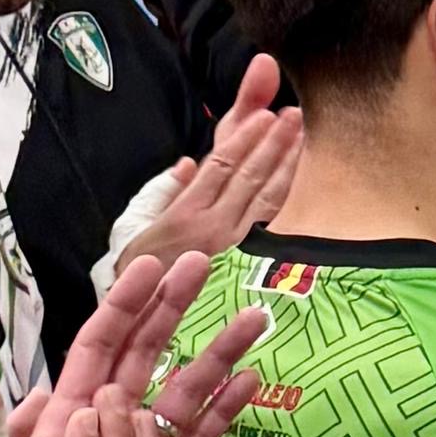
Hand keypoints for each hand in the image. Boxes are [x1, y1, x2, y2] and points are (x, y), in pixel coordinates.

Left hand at [60, 245, 270, 436]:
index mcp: (65, 419)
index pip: (99, 347)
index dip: (124, 304)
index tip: (151, 264)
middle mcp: (107, 423)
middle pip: (144, 353)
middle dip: (172, 306)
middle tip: (201, 262)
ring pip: (183, 393)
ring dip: (218, 353)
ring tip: (256, 318)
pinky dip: (223, 410)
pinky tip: (250, 381)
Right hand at [149, 53, 304, 260]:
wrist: (149, 320)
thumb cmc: (139, 271)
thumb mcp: (132, 228)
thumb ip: (158, 192)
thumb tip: (187, 164)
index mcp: (183, 215)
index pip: (220, 166)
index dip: (244, 138)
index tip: (263, 116)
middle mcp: (214, 229)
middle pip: (250, 177)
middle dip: (273, 142)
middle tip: (293, 115)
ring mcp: (238, 249)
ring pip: (268, 199)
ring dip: (288, 165)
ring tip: (303, 137)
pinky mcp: (253, 266)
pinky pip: (274, 224)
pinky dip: (289, 198)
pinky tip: (302, 178)